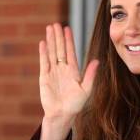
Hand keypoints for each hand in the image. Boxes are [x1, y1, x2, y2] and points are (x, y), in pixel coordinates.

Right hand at [37, 23, 98, 139]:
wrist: (62, 115)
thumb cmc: (75, 105)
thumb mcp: (86, 89)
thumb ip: (90, 75)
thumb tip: (96, 61)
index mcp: (73, 71)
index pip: (70, 52)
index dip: (69, 40)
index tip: (68, 28)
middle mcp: (62, 69)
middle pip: (60, 49)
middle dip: (58, 36)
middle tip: (56, 24)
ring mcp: (53, 72)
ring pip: (51, 53)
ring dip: (50, 41)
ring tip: (49, 29)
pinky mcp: (44, 77)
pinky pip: (44, 62)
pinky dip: (43, 53)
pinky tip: (43, 43)